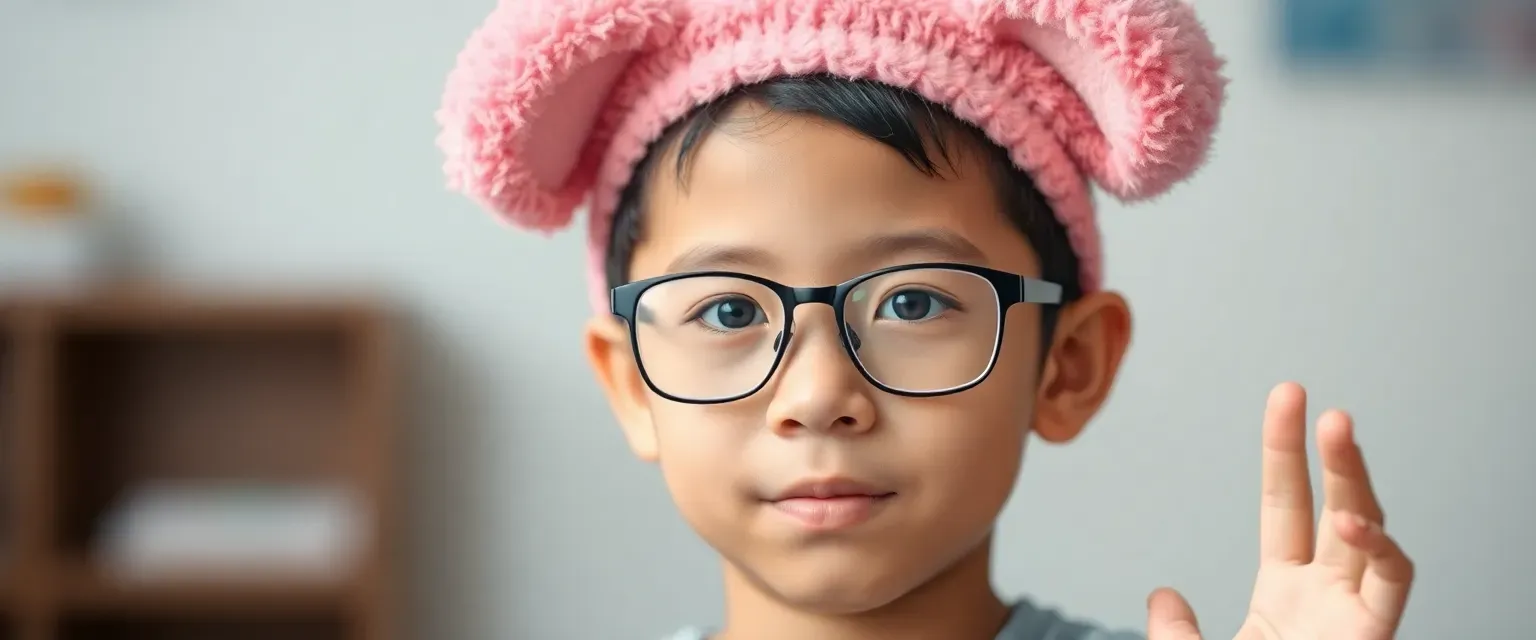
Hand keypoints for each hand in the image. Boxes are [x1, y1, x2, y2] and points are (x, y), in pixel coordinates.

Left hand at [1147, 383, 1414, 638]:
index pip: (1286, 504)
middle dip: (1331, 452)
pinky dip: (1380, 547)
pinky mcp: (1371, 634)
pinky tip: (1350, 522)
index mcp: (1284, 595)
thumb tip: (1162, 596)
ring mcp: (1352, 614)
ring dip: (1354, 478)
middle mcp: (1326, 596)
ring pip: (1369, 531)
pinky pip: (1393, 581)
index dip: (1284, 451)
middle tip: (1313, 400)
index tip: (1286, 398)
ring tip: (1335, 428)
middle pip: (1336, 505)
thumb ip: (1176, 629)